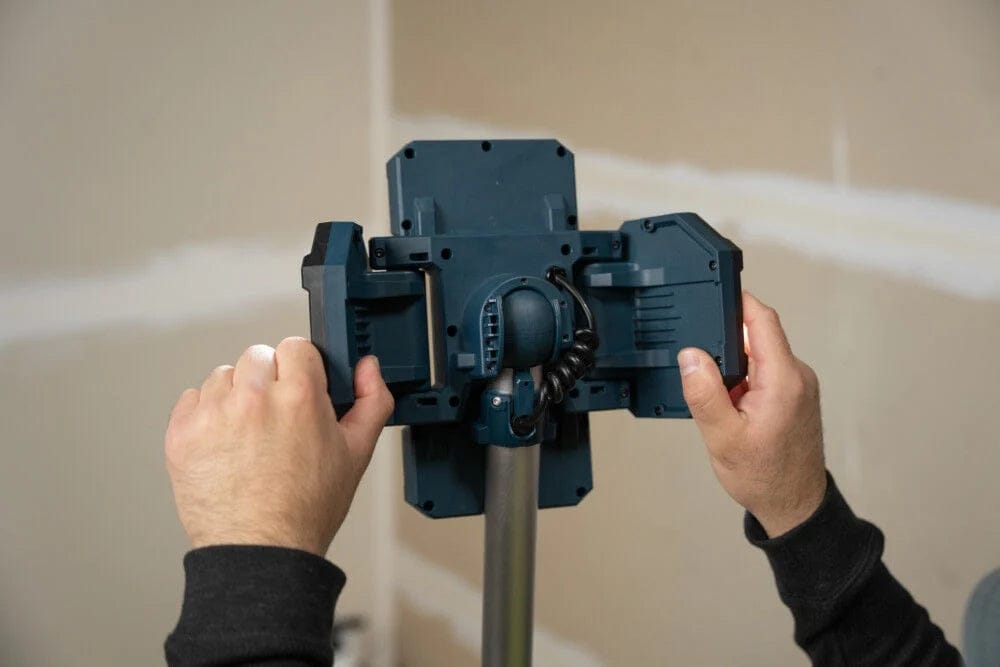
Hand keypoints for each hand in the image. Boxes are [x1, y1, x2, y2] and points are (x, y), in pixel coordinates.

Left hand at [165, 338, 393, 555]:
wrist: (260, 551)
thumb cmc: (307, 509)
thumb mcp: (357, 453)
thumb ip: (371, 401)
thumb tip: (368, 368)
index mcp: (299, 397)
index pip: (296, 347)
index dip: (302, 369)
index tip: (300, 390)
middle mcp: (253, 398)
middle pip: (259, 355)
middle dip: (269, 380)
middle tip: (276, 418)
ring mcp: (213, 414)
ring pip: (224, 375)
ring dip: (236, 396)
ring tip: (249, 435)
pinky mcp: (182, 432)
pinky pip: (192, 399)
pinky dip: (206, 415)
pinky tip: (225, 444)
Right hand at [678, 292, 825, 537]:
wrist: (794, 506)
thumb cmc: (763, 476)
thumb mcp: (723, 437)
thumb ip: (705, 393)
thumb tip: (690, 355)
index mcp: (784, 379)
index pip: (762, 319)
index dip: (737, 301)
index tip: (713, 291)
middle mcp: (798, 376)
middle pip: (760, 334)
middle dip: (727, 338)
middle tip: (699, 355)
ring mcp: (799, 385)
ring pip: (762, 353)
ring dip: (735, 362)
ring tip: (715, 390)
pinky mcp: (795, 396)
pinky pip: (767, 370)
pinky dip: (745, 377)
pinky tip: (730, 401)